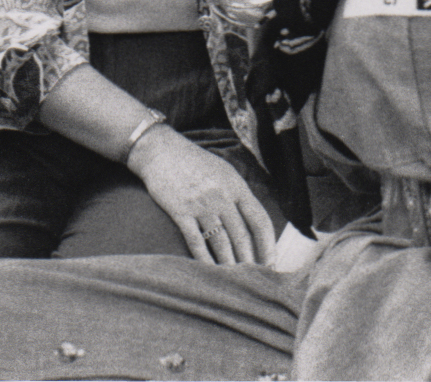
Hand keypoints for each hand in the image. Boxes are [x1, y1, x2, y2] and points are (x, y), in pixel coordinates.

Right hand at [126, 126, 276, 266]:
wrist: (160, 151)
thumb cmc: (195, 162)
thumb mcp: (224, 171)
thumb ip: (239, 194)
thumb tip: (254, 222)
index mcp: (236, 186)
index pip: (259, 220)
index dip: (268, 244)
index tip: (270, 262)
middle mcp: (221, 196)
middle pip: (241, 236)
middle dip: (250, 261)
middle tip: (254, 279)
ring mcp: (201, 205)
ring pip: (221, 242)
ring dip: (229, 264)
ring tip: (234, 280)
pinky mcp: (180, 212)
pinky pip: (196, 241)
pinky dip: (204, 258)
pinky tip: (210, 270)